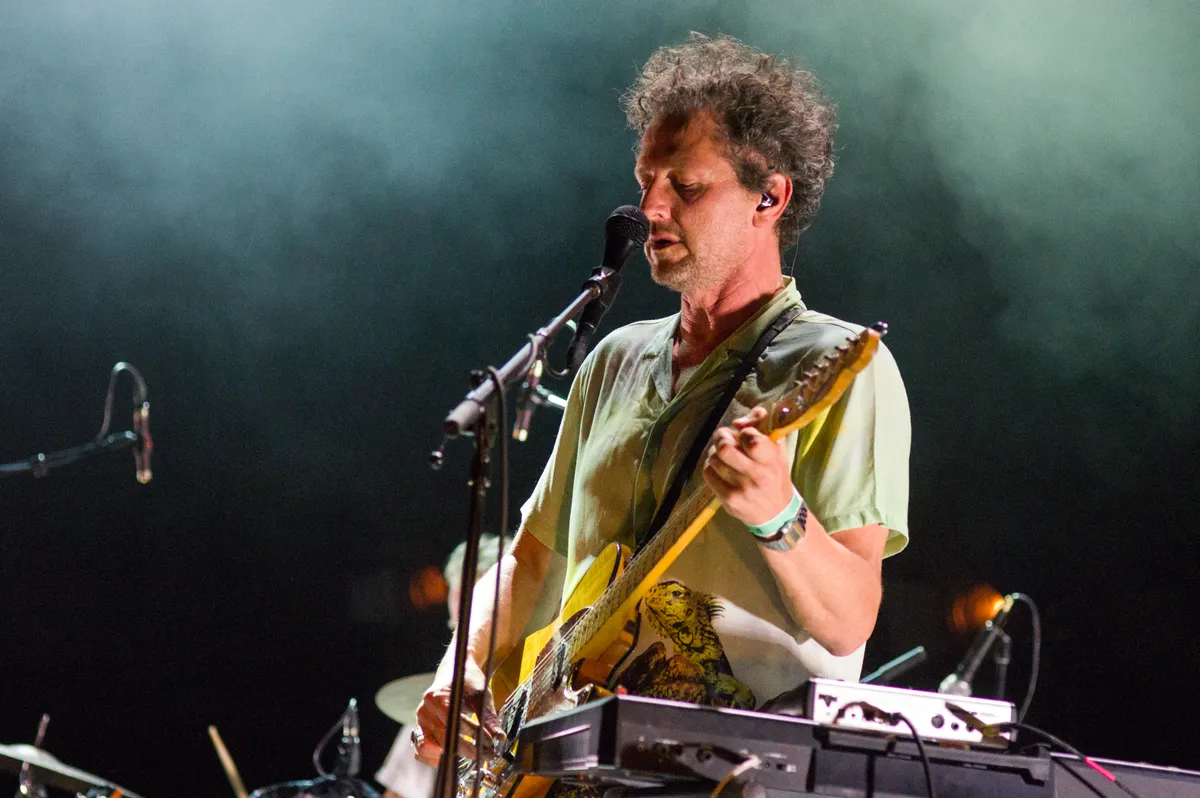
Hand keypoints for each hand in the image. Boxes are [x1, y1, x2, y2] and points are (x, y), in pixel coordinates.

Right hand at [414, 657, 504, 765]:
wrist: (453, 673)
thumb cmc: (467, 681)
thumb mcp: (481, 694)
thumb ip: (488, 717)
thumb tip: (498, 737)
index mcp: (437, 698)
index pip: (455, 722)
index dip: (474, 735)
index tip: (490, 743)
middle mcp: (424, 711)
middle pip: (444, 738)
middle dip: (468, 749)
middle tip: (488, 754)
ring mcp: (420, 722)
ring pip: (431, 749)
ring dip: (451, 756)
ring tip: (472, 754)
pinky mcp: (421, 730)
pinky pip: (424, 751)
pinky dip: (437, 758)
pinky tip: (455, 756)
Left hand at [703, 406, 793, 525]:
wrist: (777, 513)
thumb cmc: (775, 475)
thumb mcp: (778, 449)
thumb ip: (763, 425)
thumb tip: (738, 422)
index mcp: (772, 460)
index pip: (751, 439)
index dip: (744, 432)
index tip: (745, 435)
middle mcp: (757, 475)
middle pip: (724, 448)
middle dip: (721, 438)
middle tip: (725, 439)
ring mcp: (741, 489)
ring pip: (713, 459)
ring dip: (715, 453)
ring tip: (724, 456)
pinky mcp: (728, 500)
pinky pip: (708, 474)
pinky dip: (710, 467)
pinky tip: (720, 469)